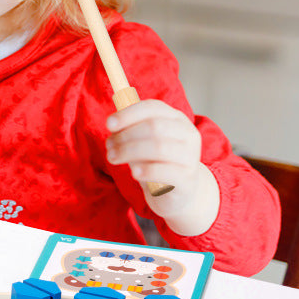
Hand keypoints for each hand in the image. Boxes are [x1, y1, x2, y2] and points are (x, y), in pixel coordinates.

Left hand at [105, 100, 219, 235]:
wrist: (178, 191)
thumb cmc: (156, 161)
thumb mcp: (144, 142)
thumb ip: (131, 130)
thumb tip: (113, 124)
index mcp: (176, 119)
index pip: (153, 108)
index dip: (128, 114)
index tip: (109, 124)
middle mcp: (187, 134)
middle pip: (153, 127)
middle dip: (125, 136)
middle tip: (109, 146)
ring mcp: (190, 156)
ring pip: (158, 147)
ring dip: (129, 151)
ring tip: (113, 158)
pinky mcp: (187, 178)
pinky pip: (165, 171)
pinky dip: (146, 170)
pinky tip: (134, 173)